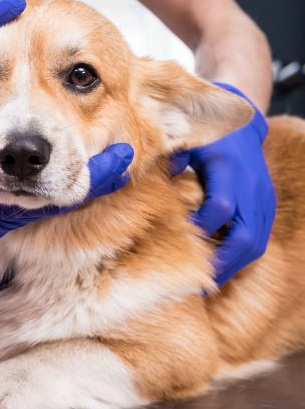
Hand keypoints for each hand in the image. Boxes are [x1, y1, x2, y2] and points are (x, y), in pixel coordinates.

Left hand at [171, 83, 275, 286]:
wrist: (241, 125)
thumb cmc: (205, 135)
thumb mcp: (184, 141)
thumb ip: (167, 161)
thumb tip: (142, 182)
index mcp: (227, 169)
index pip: (219, 208)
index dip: (200, 227)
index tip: (178, 239)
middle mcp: (250, 186)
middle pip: (245, 236)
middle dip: (223, 262)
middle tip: (198, 281)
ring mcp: (263, 198)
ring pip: (256, 244)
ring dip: (234, 266)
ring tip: (209, 282)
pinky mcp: (266, 205)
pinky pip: (260, 238)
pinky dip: (242, 256)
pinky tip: (222, 266)